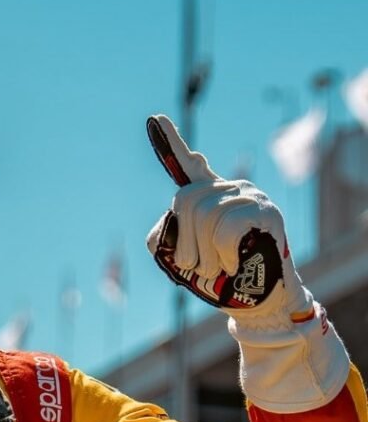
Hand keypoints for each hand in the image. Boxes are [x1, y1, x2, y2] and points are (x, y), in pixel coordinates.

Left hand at [145, 114, 347, 411]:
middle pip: (185, 201)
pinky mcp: (267, 213)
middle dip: (184, 242)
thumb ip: (165, 234)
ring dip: (205, 252)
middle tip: (199, 266)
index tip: (154, 118)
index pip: (188, 165)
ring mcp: (251, 197)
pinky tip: (236, 261)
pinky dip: (224, 253)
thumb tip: (170, 222)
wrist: (258, 303)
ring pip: (204, 215)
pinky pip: (226, 227)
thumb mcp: (182, 256)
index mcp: (208, 195)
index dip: (169, 142)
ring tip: (222, 266)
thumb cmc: (219, 278)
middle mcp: (230, 188)